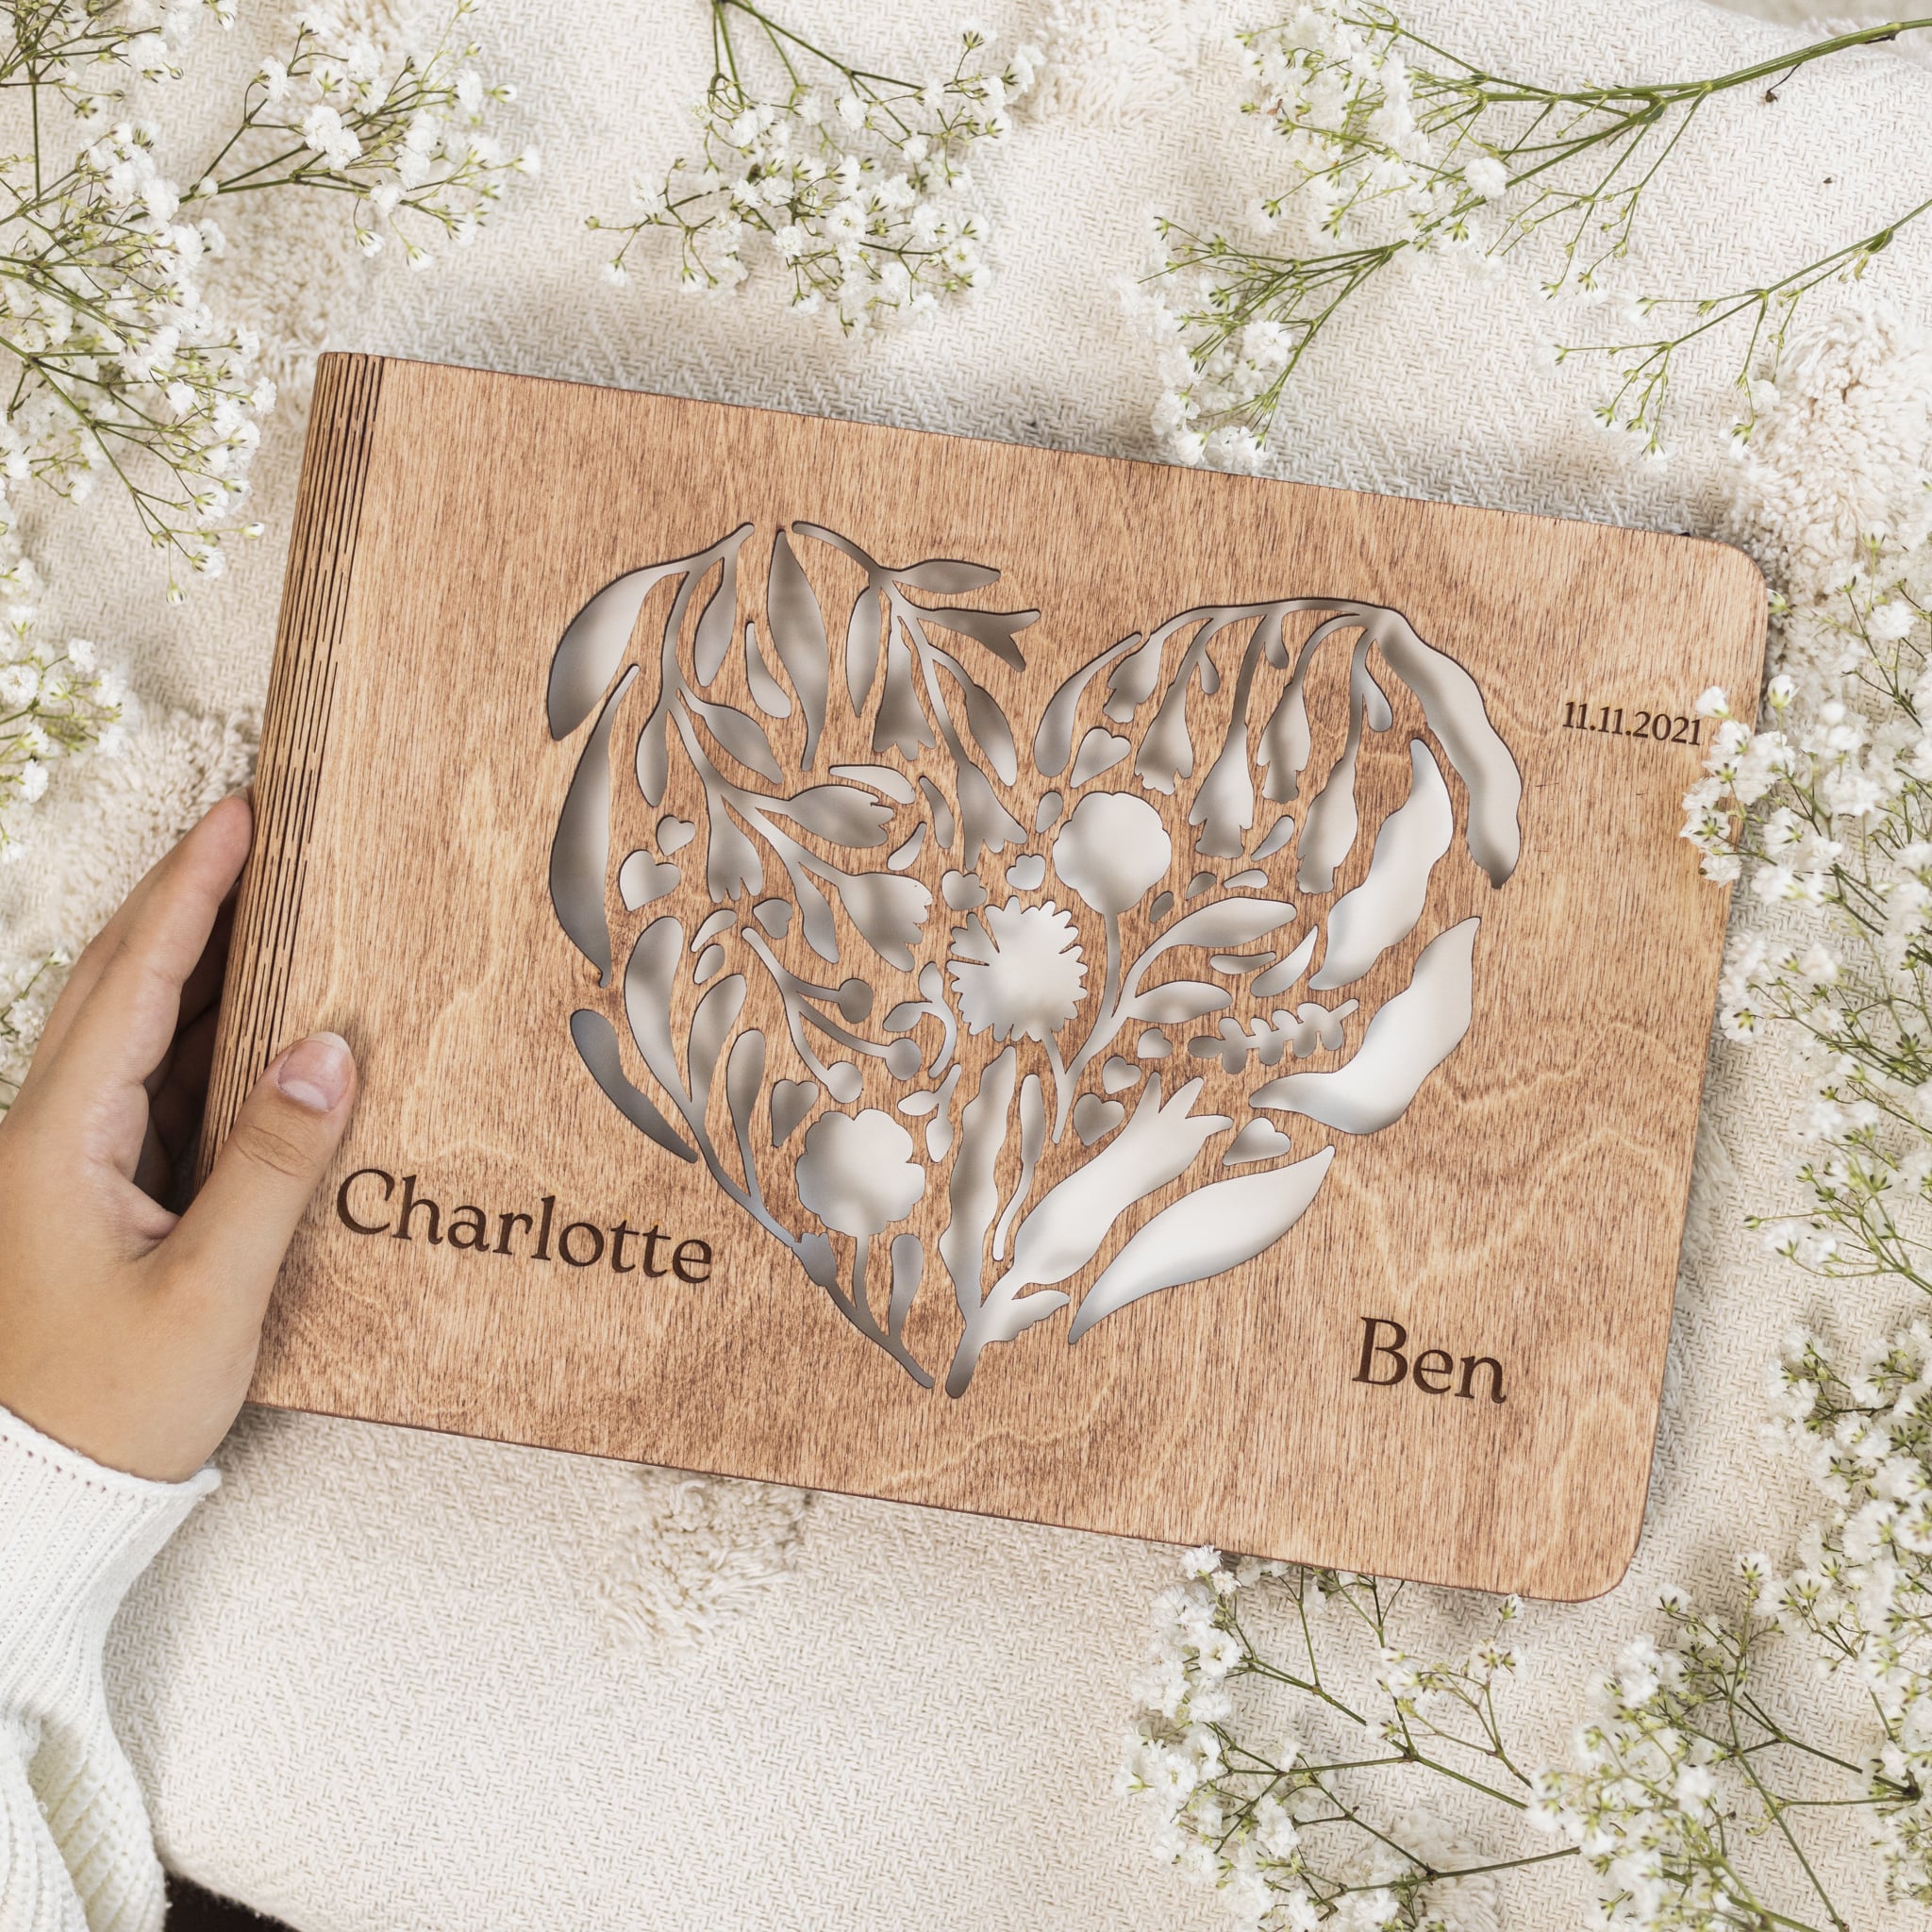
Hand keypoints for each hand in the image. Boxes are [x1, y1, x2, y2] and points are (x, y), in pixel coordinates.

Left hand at [0, 796, 357, 1481]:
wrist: (35, 1498)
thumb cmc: (109, 1407)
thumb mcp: (209, 1292)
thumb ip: (269, 1167)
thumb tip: (327, 1052)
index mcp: (58, 1140)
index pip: (135, 981)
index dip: (188, 892)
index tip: (237, 817)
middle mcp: (45, 1134)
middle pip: (114, 981)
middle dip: (180, 896)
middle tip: (247, 831)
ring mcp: (62, 1163)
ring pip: (126, 1026)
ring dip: (188, 956)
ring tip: (259, 901)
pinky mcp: (89, 1195)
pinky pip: (145, 1081)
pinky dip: (196, 1029)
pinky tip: (249, 1020)